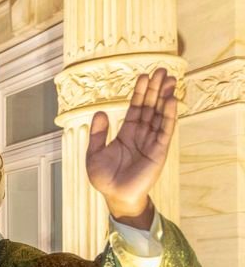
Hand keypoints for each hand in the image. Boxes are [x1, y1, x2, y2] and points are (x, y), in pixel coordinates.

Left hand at [86, 68, 176, 227]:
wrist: (115, 196)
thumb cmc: (104, 177)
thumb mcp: (95, 153)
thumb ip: (98, 134)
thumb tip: (100, 112)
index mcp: (126, 133)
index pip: (135, 108)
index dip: (140, 92)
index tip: (144, 76)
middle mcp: (141, 134)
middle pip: (150, 107)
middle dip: (156, 89)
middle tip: (162, 70)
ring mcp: (151, 141)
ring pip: (159, 115)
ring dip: (165, 97)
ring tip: (170, 80)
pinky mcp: (159, 150)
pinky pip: (165, 130)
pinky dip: (168, 115)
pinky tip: (171, 101)